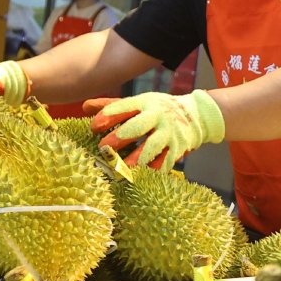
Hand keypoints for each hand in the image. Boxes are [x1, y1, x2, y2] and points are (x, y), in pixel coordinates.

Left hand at [92, 90, 224, 170]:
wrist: (195, 115)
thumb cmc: (158, 110)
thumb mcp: (139, 102)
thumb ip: (112, 106)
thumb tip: (85, 107)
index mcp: (145, 103)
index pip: (123, 108)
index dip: (108, 116)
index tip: (93, 127)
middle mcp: (157, 117)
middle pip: (137, 127)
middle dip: (120, 137)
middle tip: (103, 149)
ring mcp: (169, 134)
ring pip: (152, 147)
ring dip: (137, 158)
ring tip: (123, 169)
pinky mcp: (177, 149)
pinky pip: (165, 161)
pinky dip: (153, 171)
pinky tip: (141, 178)